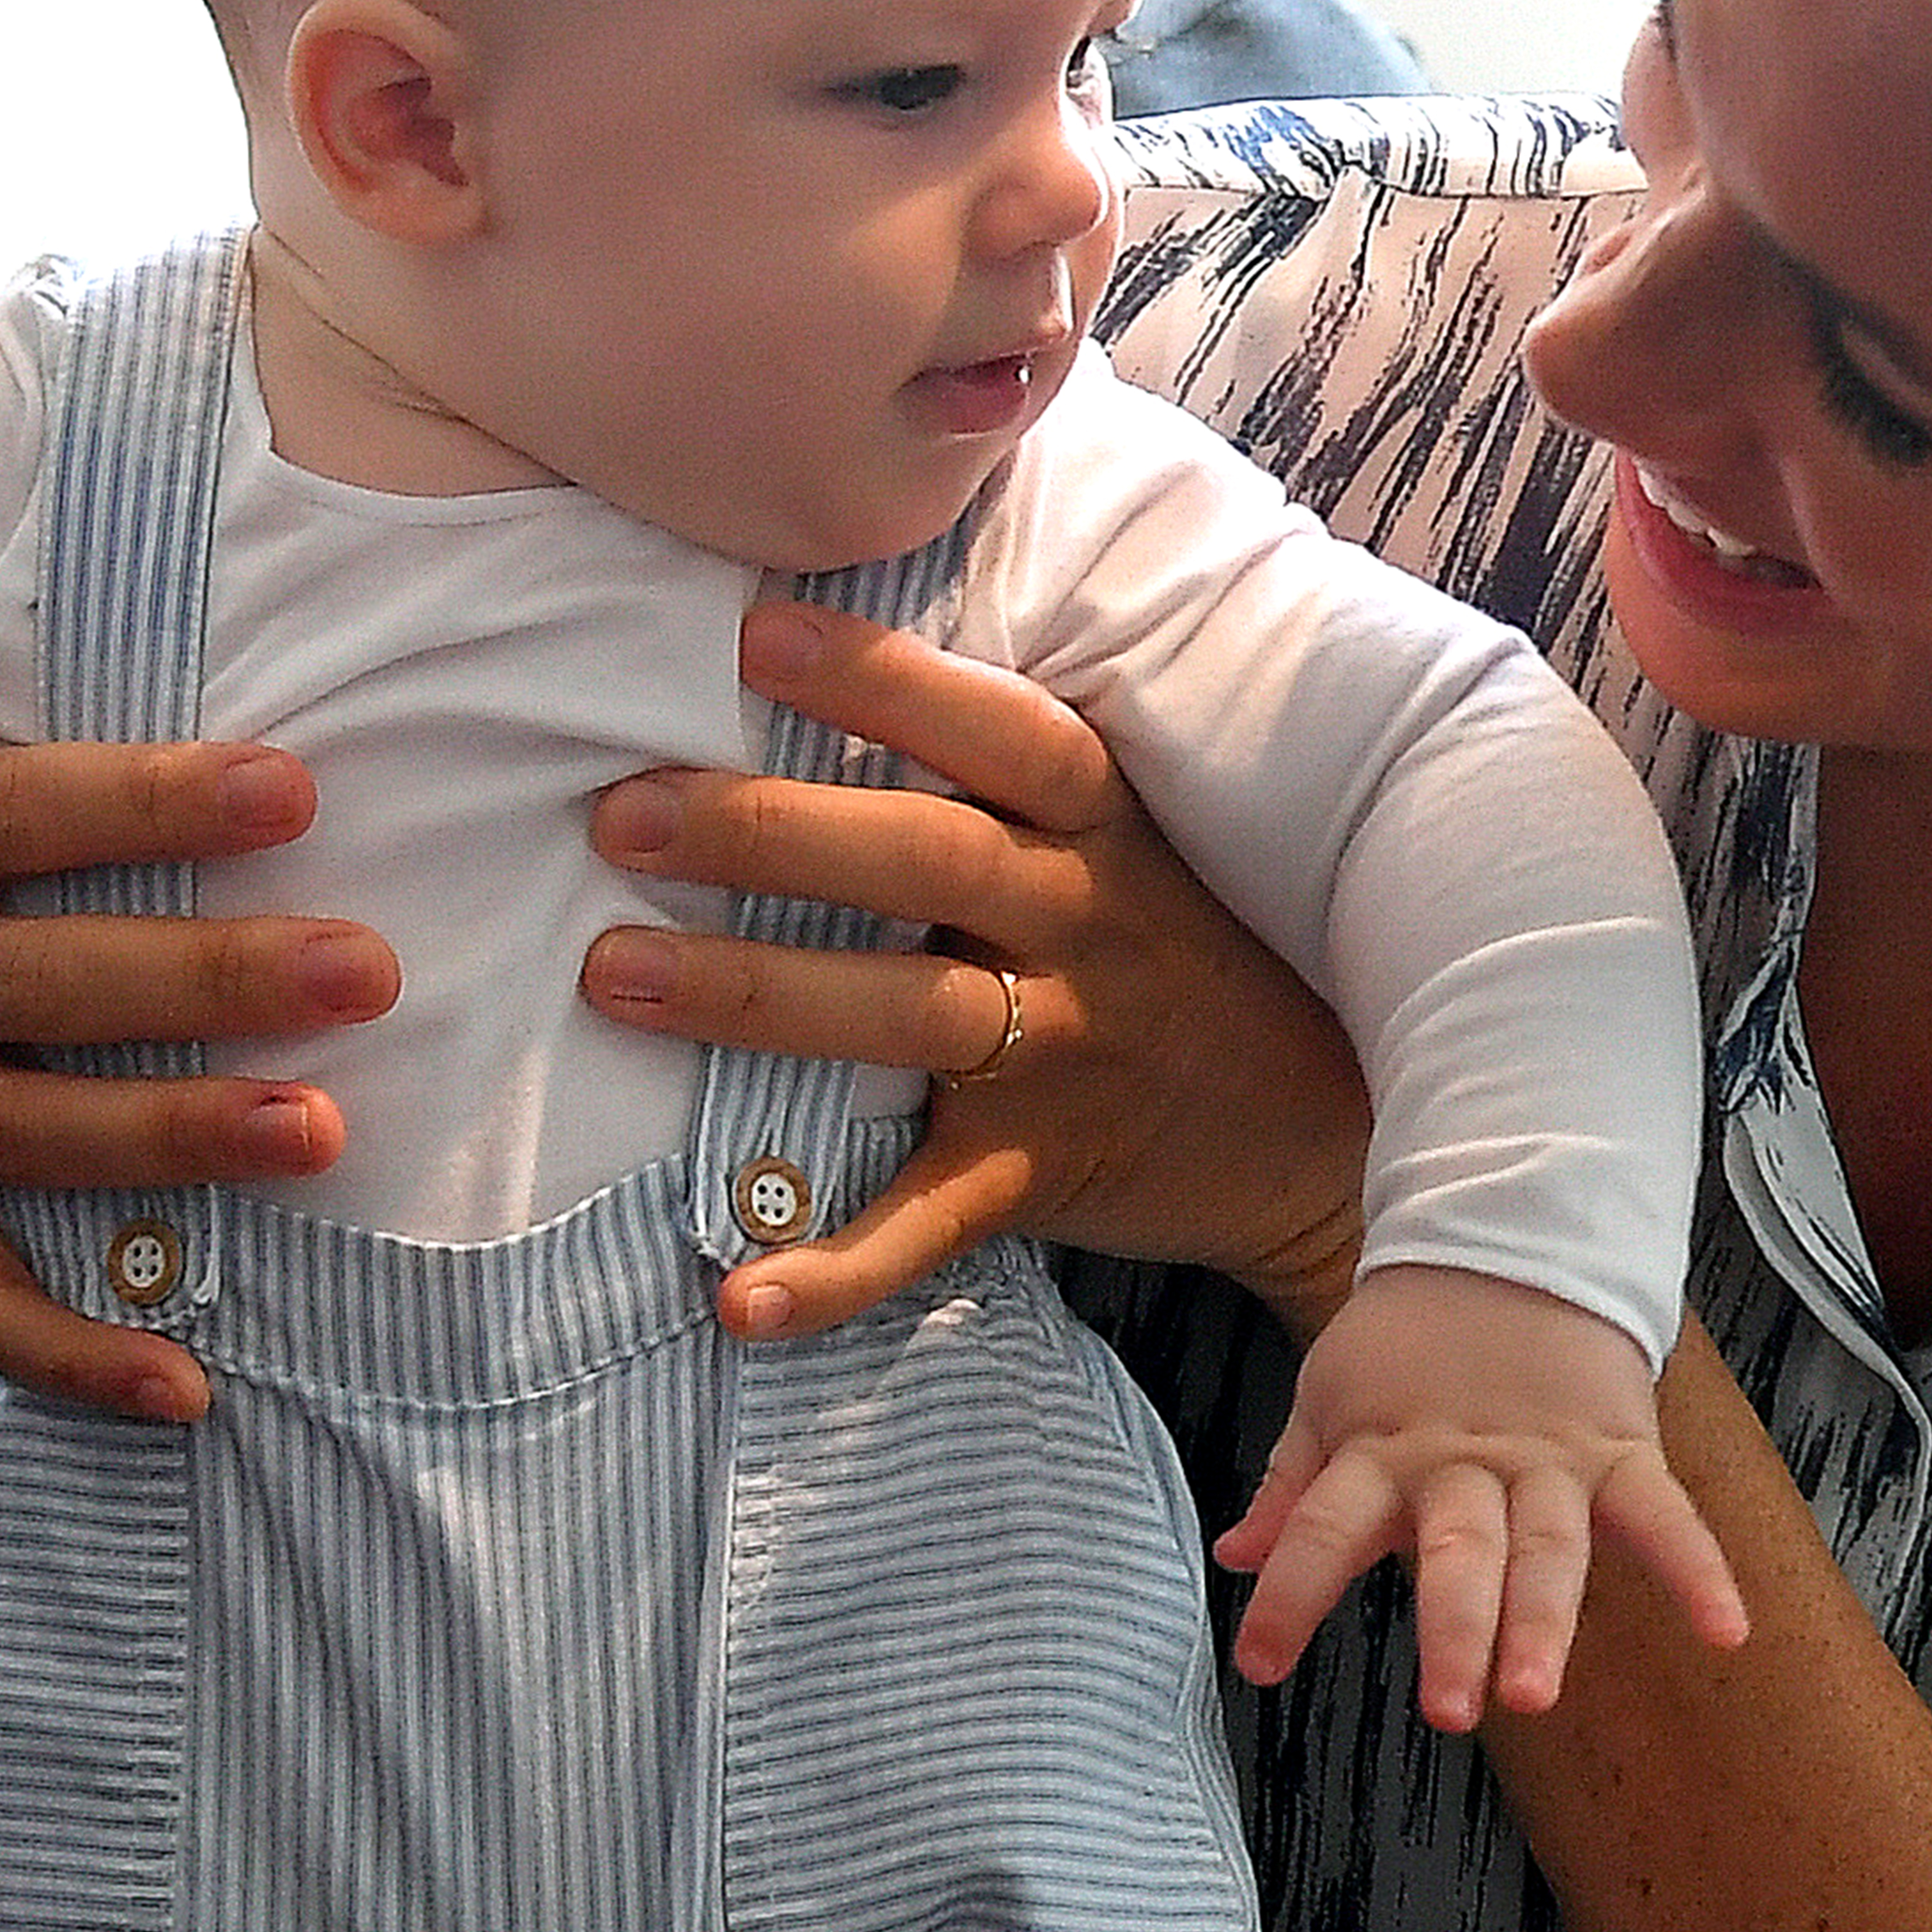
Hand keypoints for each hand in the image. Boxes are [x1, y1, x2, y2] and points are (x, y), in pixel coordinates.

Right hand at [0, 738, 399, 1423]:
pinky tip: (189, 1383)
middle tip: (366, 974)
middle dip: (214, 979)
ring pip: (28, 1131)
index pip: (20, 809)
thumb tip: (307, 774)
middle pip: (44, 981)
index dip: (154, 803)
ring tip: (318, 1132)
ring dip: (177, 1139)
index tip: (296, 794)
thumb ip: (90, 786)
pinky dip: (76, 1353)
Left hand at [584, 599, 1372, 1342]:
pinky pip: (930, 1223)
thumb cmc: (1177, 950)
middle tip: (622, 817)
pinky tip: (738, 1296)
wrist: (1318, 1130)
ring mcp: (1062, 1054)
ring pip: (905, 1016)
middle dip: (767, 833)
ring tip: (613, 976)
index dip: (885, 679)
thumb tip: (808, 662)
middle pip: (924, 859)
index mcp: (1100, 829)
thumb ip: (1001, 778)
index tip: (757, 635)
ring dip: (754, 998)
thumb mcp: (1126, 840)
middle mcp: (1082, 926)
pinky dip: (836, 1267)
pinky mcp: (1039, 1173)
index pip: (999, 733)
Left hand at [1214, 1266, 1749, 1730]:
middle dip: (1455, 1629)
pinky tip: (1728, 1631)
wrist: (1508, 1242)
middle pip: (1458, 1551)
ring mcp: (1546, 1459)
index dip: (1290, 1594)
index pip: (1322, 1527)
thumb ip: (1291, 1489)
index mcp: (1381, 1451)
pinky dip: (1699, 1570)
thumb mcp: (1331, 1399)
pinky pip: (1663, 1514)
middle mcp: (1463, 1463)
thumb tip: (1235, 1557)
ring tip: (1538, 1691)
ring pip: (1548, 1546)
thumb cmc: (1410, 1342)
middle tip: (1449, 1708)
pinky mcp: (1617, 1449)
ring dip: (1545, 1620)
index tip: (1259, 1664)